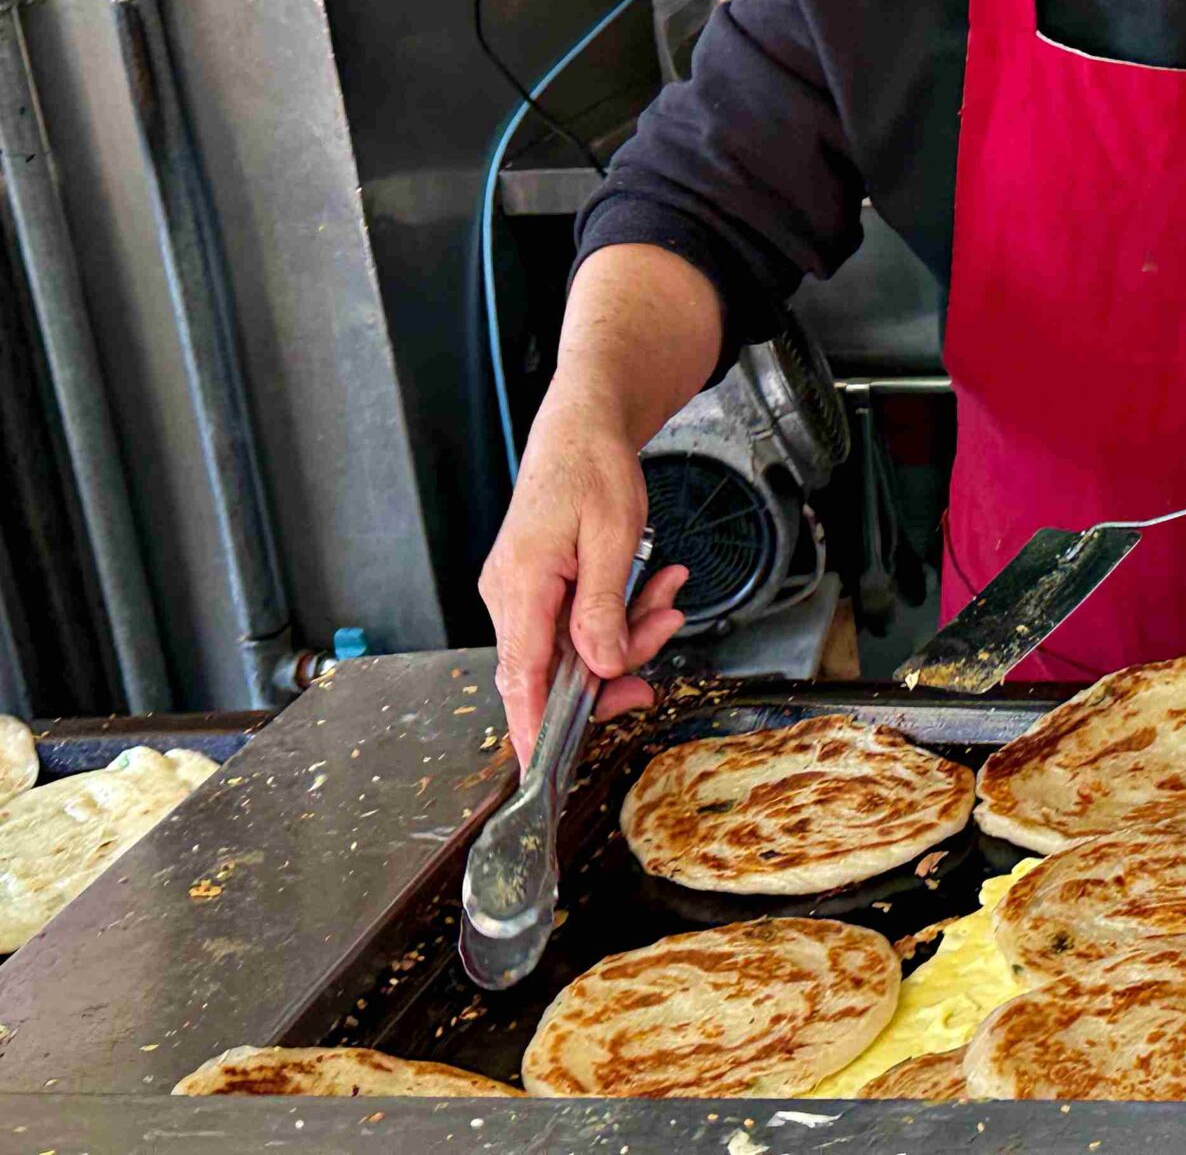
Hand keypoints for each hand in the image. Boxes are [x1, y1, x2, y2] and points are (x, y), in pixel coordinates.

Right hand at [478, 406, 689, 768]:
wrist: (581, 426)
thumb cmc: (592, 469)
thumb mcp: (611, 538)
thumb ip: (602, 609)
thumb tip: (602, 668)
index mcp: (521, 586)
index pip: (521, 676)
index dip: (534, 726)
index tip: (545, 766)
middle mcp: (509, 595)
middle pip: (555, 667)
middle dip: (617, 663)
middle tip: (665, 632)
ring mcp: (520, 592)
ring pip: (573, 645)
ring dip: (627, 629)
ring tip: (668, 592)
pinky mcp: (537, 588)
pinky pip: (576, 621)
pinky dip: (616, 612)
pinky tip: (652, 585)